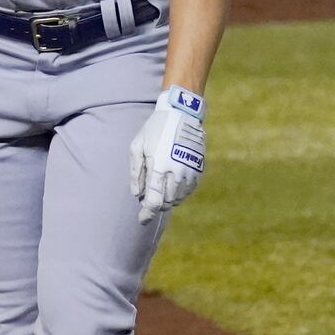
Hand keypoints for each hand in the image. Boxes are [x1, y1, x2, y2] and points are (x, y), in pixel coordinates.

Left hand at [128, 86, 206, 225]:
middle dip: (156, 204)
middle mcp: (176, 173)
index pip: (154, 200)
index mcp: (159, 167)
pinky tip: (171, 185)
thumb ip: (135, 172)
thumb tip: (136, 195)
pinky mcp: (198, 169)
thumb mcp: (137, 146)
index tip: (142, 220)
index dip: (147, 213)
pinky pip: (188, 191)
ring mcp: (190, 172)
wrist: (182, 114)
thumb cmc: (155, 128)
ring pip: (178, 198)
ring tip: (159, 189)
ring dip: (167, 199)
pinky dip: (179, 194)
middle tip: (148, 198)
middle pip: (166, 202)